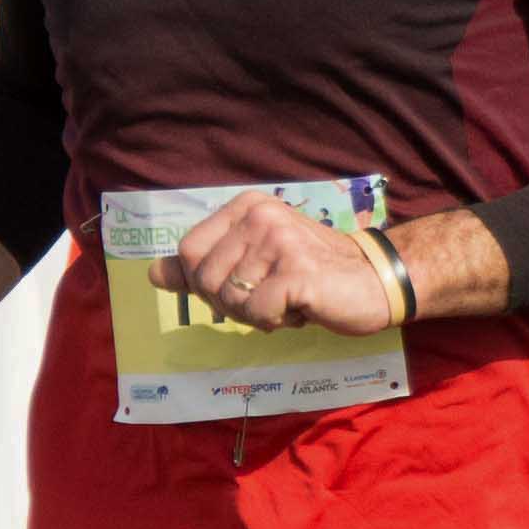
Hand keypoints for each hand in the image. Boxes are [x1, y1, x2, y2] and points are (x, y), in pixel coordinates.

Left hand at [162, 189, 395, 336]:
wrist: (374, 280)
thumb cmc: (312, 274)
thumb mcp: (253, 263)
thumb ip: (204, 266)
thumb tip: (153, 273)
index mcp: (246, 206)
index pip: (188, 252)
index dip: (205, 283)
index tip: (241, 287)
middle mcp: (260, 215)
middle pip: (204, 279)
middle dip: (231, 304)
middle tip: (269, 298)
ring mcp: (279, 240)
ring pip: (230, 300)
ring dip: (257, 315)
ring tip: (290, 300)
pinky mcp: (297, 272)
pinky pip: (256, 314)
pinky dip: (276, 322)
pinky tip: (303, 308)